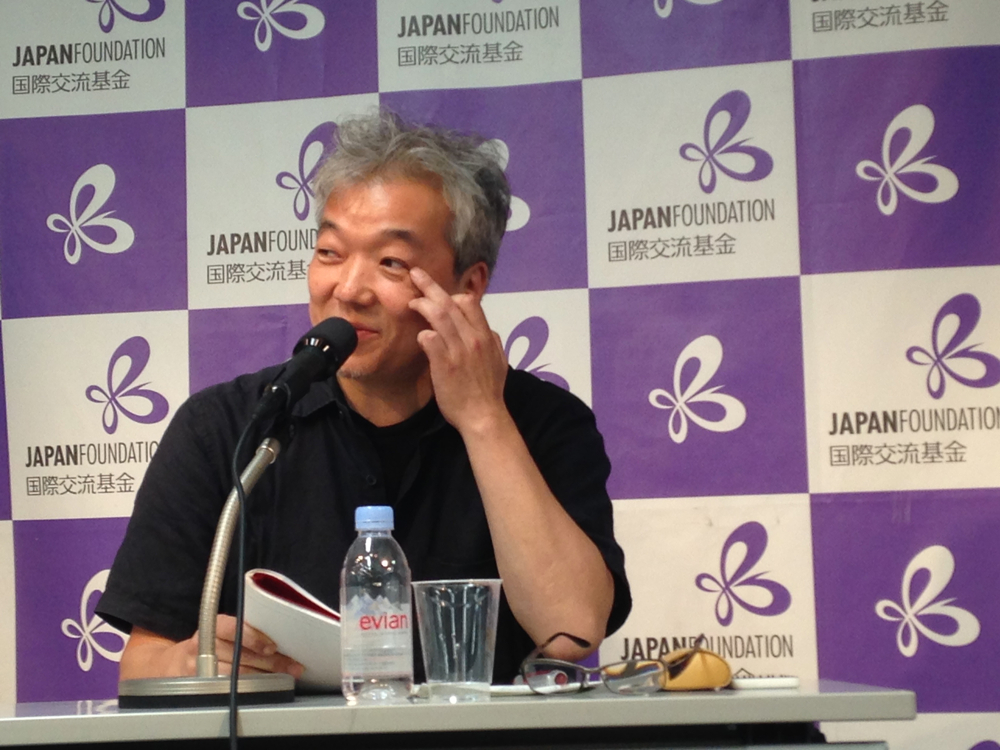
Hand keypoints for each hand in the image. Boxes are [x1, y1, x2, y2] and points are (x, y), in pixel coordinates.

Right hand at [119, 615, 303, 679]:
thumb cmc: (205, 645)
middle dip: (270, 661)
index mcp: (209, 627)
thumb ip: (241, 629)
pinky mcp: (198, 686)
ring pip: (236, 674)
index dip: (251, 636)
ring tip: (285, 675)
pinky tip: (264, 687)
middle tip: (292, 664)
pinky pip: (227, 688)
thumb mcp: (217, 630)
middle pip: (239, 655)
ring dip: (264, 676)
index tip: (271, 645)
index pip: (230, 628)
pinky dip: (249, 687)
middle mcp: (201, 647)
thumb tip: (278, 635)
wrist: (165, 666)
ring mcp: (198, 669)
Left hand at [407, 267, 507, 434]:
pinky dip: (423, 334)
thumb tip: (489, 331)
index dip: (452, 294)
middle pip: (450, 303)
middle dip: (430, 286)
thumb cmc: (489, 391)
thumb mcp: (500, 361)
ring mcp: (457, 350)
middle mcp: (472, 339)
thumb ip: (494, 342)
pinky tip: (419, 336)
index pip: (469, 303)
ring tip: (412, 302)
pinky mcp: (443, 364)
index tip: (441, 295)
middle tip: (415, 274)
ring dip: (423, 305)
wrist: (483, 415)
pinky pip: (429, 340)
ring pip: (439, 316)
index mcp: (486, 336)